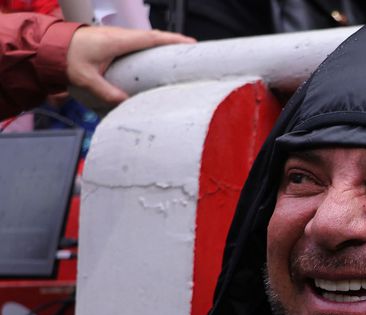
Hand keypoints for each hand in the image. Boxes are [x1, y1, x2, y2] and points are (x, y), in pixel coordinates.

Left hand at [66, 27, 194, 104]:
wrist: (50, 45)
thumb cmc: (67, 58)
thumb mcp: (86, 78)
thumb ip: (106, 92)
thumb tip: (126, 104)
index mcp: (118, 41)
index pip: (151, 38)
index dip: (172, 40)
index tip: (191, 44)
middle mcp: (121, 36)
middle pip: (154, 37)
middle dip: (174, 43)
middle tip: (193, 52)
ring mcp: (118, 37)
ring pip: (147, 39)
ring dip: (163, 45)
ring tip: (179, 56)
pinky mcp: (114, 42)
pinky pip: (139, 42)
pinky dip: (152, 47)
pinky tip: (156, 58)